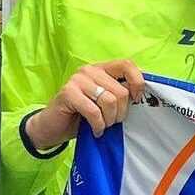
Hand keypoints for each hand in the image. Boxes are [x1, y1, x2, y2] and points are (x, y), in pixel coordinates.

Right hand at [24, 59, 144, 148]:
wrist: (53, 127)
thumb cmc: (83, 115)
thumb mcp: (105, 102)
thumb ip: (120, 93)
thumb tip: (141, 95)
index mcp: (101, 68)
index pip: (127, 65)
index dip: (137, 83)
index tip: (136, 100)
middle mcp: (89, 70)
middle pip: (121, 90)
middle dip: (121, 112)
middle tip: (112, 121)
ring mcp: (77, 80)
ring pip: (109, 101)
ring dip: (109, 120)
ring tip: (103, 125)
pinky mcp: (68, 93)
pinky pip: (94, 111)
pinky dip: (98, 125)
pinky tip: (95, 129)